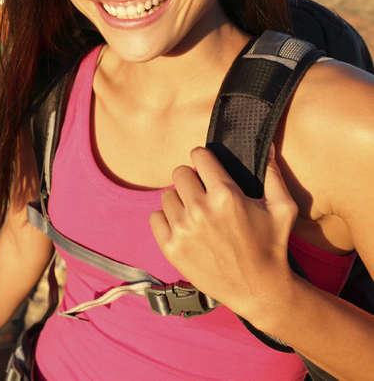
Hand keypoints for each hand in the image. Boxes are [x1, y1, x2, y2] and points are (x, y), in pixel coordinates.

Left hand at [149, 145, 298, 321]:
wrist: (259, 290)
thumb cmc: (272, 247)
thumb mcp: (282, 208)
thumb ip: (273, 174)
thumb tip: (267, 146)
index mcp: (226, 195)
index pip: (198, 156)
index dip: (204, 159)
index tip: (208, 168)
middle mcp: (200, 209)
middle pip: (179, 172)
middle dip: (192, 179)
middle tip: (203, 193)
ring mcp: (182, 229)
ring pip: (167, 195)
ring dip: (180, 201)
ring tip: (197, 215)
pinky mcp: (170, 247)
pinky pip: (155, 217)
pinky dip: (167, 220)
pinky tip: (185, 229)